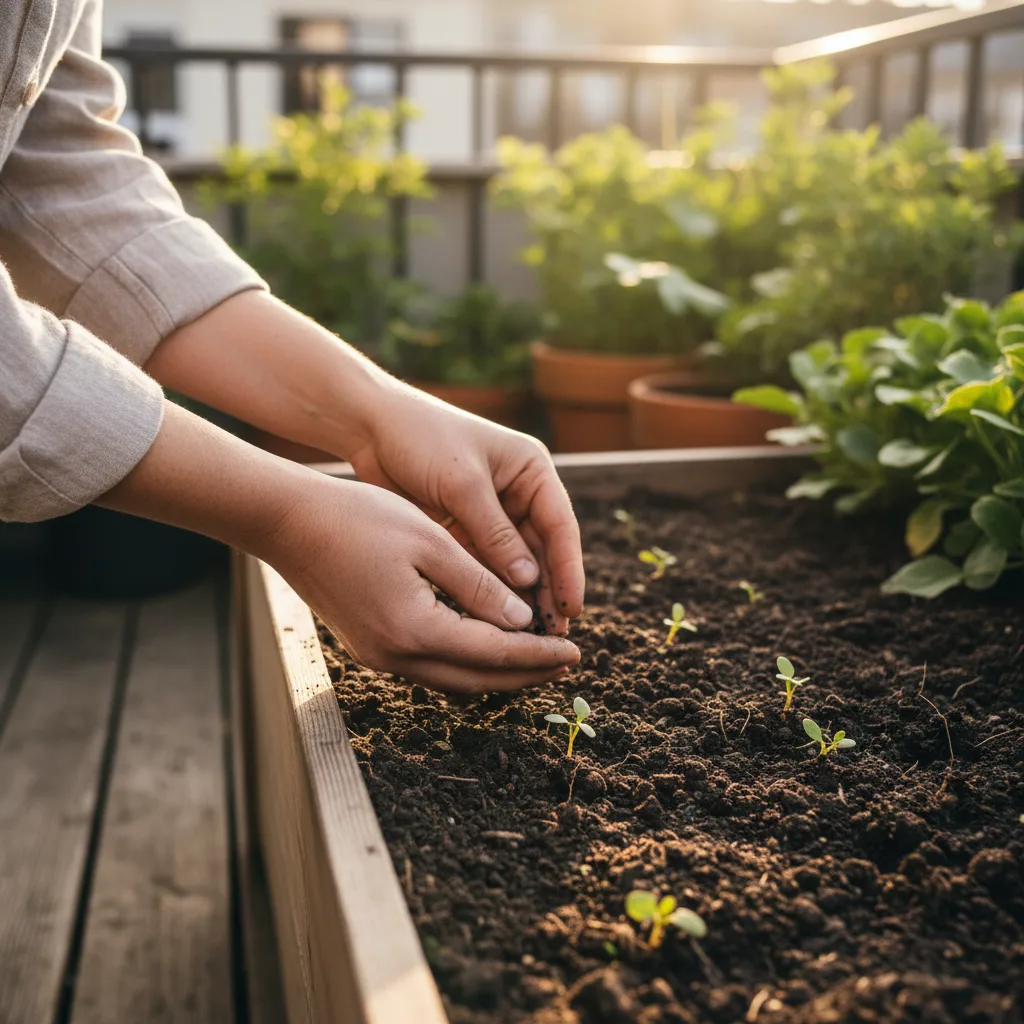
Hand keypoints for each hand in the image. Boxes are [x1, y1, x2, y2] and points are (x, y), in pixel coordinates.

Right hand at [268, 472, 580, 692]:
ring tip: (535, 656)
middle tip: (565, 662)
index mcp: (415, 630)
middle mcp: (396, 656)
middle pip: (477, 680)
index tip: (576, 652)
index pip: (495, 654)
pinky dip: (466, 661)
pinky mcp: (370, 647)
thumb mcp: (430, 542)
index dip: (539, 654)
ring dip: (497, 672)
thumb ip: (479, 585)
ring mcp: (379, 657)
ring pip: (453, 680)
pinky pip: (430, 667)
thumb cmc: (359, 520)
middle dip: (525, 674)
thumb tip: (523, 621)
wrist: (288, 523)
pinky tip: (487, 643)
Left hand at [346, 383, 584, 634]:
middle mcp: (518, 494)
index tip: (571, 607)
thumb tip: (528, 581)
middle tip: (552, 635)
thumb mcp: (462, 484)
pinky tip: (494, 622)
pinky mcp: (464, 530)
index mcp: (531, 471)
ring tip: (526, 638)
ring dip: (520, 598)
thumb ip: (495, 533)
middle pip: (542, 551)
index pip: (560, 527)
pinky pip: (485, 567)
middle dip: (547, 592)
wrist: (372, 427)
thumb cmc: (422, 438)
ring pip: (515, 565)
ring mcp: (492, 515)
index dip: (568, 570)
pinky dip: (491, 593)